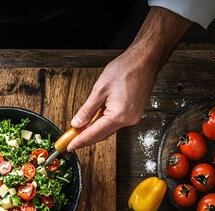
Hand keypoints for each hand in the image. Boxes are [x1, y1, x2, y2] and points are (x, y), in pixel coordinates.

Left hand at [66, 6, 192, 151]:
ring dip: (94, 131)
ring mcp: (133, 117)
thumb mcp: (100, 89)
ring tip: (79, 131)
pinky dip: (103, 124)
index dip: (80, 141)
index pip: (94, 134)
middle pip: (102, 135)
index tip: (69, 146)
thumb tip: (77, 123)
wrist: (145, 61)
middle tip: (70, 141)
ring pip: (108, 129)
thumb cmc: (126, 69)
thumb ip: (87, 109)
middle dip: (85, 138)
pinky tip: (94, 121)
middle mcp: (128, 120)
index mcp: (119, 115)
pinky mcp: (134, 113)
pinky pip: (115, 123)